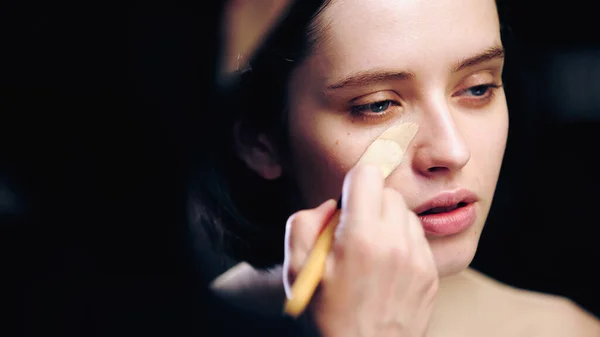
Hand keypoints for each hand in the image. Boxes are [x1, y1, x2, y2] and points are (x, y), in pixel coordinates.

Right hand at [284, 165, 438, 336]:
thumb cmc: (326, 318)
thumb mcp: (296, 270)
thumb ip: (305, 223)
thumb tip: (330, 206)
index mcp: (361, 238)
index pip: (368, 174)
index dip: (352, 185)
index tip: (345, 203)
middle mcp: (395, 243)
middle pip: (388, 192)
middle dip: (369, 204)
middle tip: (354, 233)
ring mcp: (418, 259)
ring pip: (406, 214)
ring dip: (388, 222)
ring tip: (371, 251)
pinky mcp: (431, 274)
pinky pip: (418, 239)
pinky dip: (402, 243)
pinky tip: (386, 267)